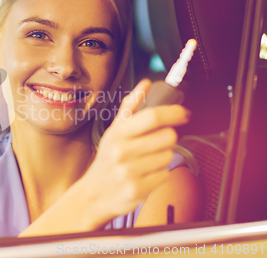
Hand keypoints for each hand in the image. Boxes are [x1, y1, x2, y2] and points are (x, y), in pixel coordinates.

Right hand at [80, 79, 190, 223]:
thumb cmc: (107, 159)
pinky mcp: (138, 189)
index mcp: (118, 134)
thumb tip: (145, 84)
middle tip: (155, 142)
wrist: (93, 193)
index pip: (153, 117)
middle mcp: (122, 151)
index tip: (183, 113)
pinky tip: (145, 173)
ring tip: (146, 160)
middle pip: (167, 136)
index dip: (173, 112)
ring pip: (168, 156)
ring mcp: (130, 171)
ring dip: (162, 157)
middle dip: (167, 138)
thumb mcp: (114, 131)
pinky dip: (159, 174)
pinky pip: (165, 174)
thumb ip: (131, 106)